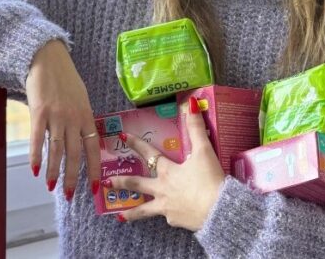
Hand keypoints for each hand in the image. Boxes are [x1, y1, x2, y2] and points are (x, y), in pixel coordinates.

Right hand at [25, 40, 100, 199]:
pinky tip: (35, 169)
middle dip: (72, 177)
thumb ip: (81, 117)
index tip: (95, 187)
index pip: (93, 148)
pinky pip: (38, 139)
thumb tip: (82, 136)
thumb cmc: (64, 77)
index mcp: (86, 115)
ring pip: (57, 150)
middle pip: (75, 154)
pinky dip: (36, 156)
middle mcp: (74, 118)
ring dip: (54, 171)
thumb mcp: (80, 96)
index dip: (94, 169)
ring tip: (51, 186)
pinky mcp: (39, 112)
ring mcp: (56, 116)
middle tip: (69, 195)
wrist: (47, 58)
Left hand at [107, 96, 224, 230]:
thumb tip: (192, 103)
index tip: (121, 136)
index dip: (135, 143)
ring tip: (120, 218)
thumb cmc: (210, 180)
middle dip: (120, 182)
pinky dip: (167, 216)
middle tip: (105, 183)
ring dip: (132, 213)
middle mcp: (162, 189)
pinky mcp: (176, 222)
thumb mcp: (204, 151)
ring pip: (145, 210)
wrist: (220, 212)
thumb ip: (196, 128)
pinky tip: (169, 217)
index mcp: (167, 170)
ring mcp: (167, 207)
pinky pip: (168, 217)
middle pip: (137, 184)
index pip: (148, 153)